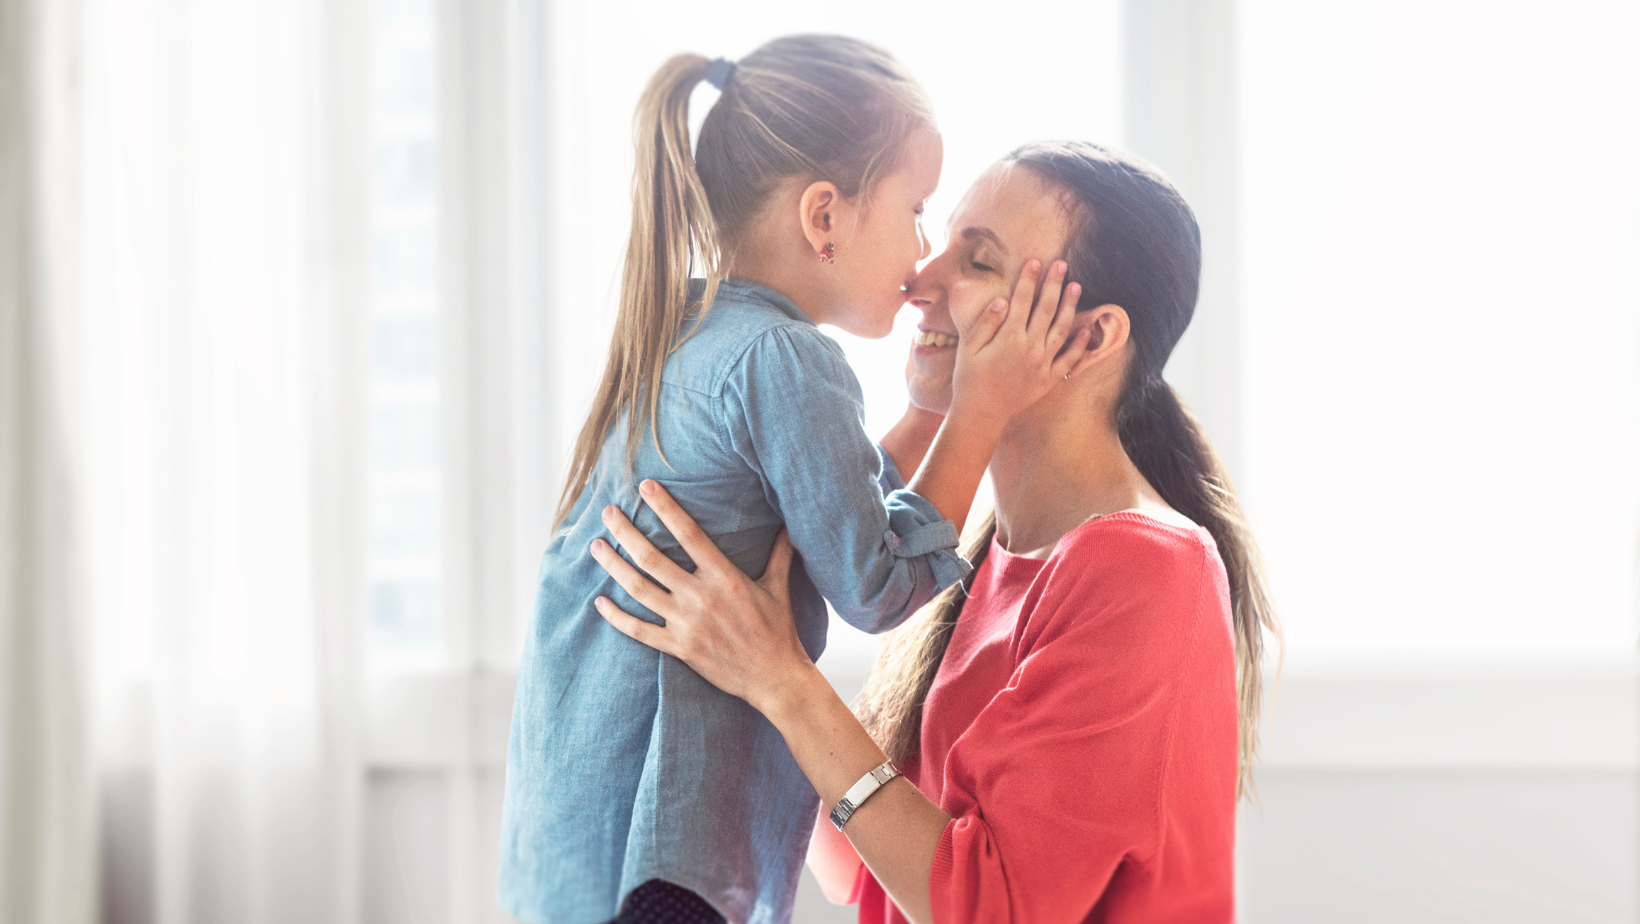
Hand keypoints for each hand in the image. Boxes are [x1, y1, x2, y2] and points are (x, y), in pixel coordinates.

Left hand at [588, 480, 812, 713]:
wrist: (774, 678)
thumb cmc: (778, 631)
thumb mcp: (779, 587)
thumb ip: (780, 553)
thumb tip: (789, 525)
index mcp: (724, 577)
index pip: (689, 534)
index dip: (666, 508)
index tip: (645, 488)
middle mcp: (700, 597)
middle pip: (652, 558)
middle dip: (626, 532)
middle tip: (607, 512)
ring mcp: (686, 624)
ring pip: (639, 589)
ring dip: (614, 566)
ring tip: (596, 546)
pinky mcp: (679, 648)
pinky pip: (639, 631)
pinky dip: (617, 617)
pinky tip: (599, 602)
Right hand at [948, 259, 1095, 428]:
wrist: (981, 413)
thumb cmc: (969, 379)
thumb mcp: (969, 347)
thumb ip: (987, 322)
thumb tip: (1004, 300)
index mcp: (1009, 337)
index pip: (1022, 300)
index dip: (1029, 279)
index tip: (1035, 262)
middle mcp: (1030, 348)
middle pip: (1046, 308)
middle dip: (1054, 284)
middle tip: (1062, 265)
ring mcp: (1042, 364)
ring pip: (1061, 329)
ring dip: (1070, 306)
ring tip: (1076, 286)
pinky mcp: (1049, 379)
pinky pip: (1069, 359)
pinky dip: (1079, 344)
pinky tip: (1085, 328)